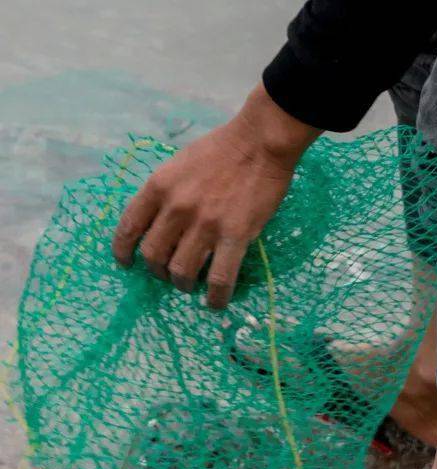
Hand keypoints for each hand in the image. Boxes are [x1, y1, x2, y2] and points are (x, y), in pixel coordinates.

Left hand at [112, 85, 318, 307]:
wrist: (259, 143)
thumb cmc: (221, 149)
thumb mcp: (179, 163)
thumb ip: (166, 192)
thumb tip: (160, 222)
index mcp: (159, 186)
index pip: (129, 226)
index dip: (123, 251)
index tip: (126, 262)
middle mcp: (176, 208)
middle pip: (153, 256)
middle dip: (158, 271)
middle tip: (169, 274)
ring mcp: (205, 225)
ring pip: (181, 272)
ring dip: (183, 285)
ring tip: (191, 286)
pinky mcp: (234, 238)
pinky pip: (219, 279)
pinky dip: (215, 298)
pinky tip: (215, 303)